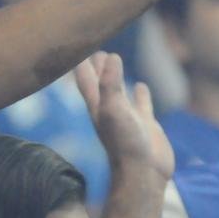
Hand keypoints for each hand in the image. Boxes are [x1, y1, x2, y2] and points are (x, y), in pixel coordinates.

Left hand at [75, 52, 173, 181]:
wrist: (144, 174)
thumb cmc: (125, 143)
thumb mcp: (114, 109)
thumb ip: (110, 83)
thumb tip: (111, 56)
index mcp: (96, 105)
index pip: (85, 78)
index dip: (80, 62)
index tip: (73, 43)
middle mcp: (109, 109)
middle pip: (99, 81)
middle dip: (95, 65)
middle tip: (94, 48)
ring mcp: (127, 116)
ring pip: (119, 90)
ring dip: (115, 76)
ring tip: (114, 60)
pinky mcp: (145, 124)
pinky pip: (141, 103)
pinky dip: (141, 93)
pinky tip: (142, 86)